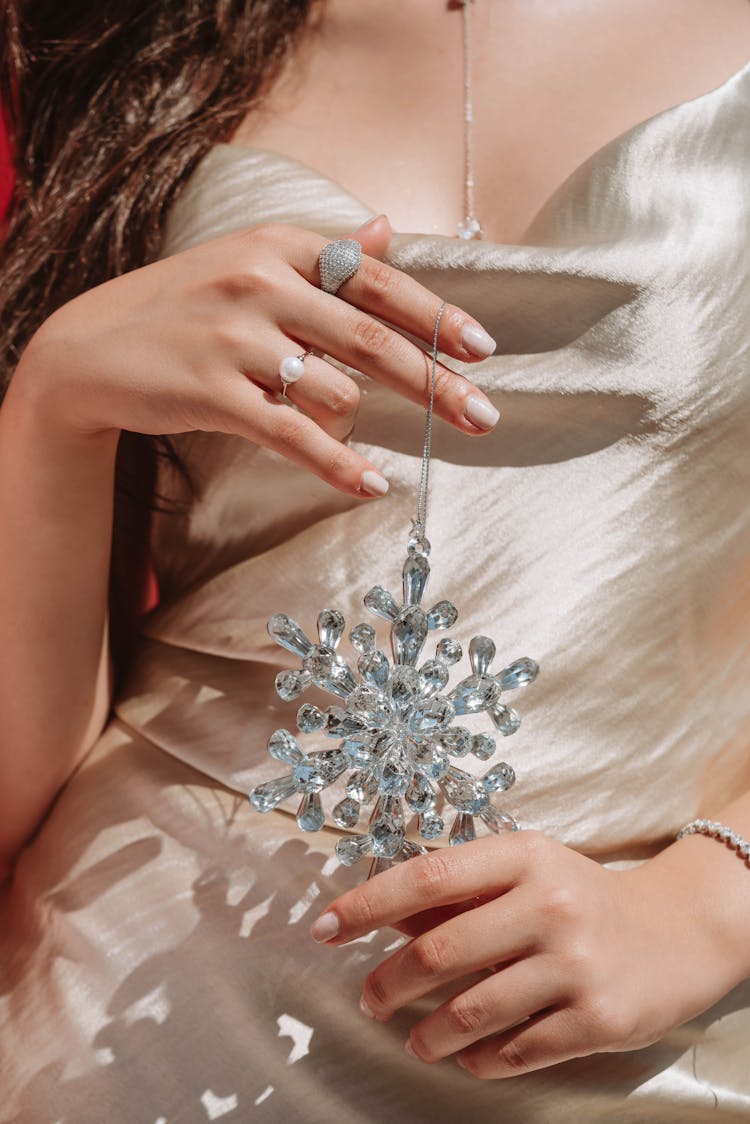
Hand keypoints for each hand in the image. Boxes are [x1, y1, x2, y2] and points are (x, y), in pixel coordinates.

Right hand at [14, 216, 499, 496]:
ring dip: (361, 423)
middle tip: (485, 417)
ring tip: (370, 449)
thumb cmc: (185, 306)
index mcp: (280, 245)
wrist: (93, 347)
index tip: (482, 348)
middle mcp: (260, 283)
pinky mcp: (214, 392)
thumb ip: (323, 252)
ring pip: (333, 389)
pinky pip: (293, 434)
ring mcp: (235, 339)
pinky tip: (371, 483)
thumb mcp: (249, 259)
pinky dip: (337, 463)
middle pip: (372, 339)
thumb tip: (384, 228)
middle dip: (436, 383)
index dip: (435, 315)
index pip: (376, 280)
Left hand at [309, 831, 741, 1078]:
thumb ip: (456, 890)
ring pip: (473, 1010)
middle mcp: (549, 904)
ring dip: (428, 1031)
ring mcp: (575, 963)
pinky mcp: (596, 1019)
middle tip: (368, 999)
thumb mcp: (523, 872)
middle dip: (390, 982)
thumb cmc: (577, 897)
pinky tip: (466, 1056)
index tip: (324, 925)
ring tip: (415, 1037)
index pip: (429, 875)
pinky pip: (515, 1051)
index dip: (368, 902)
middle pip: (440, 950)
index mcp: (524, 856)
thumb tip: (379, 911)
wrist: (672, 933)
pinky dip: (479, 1059)